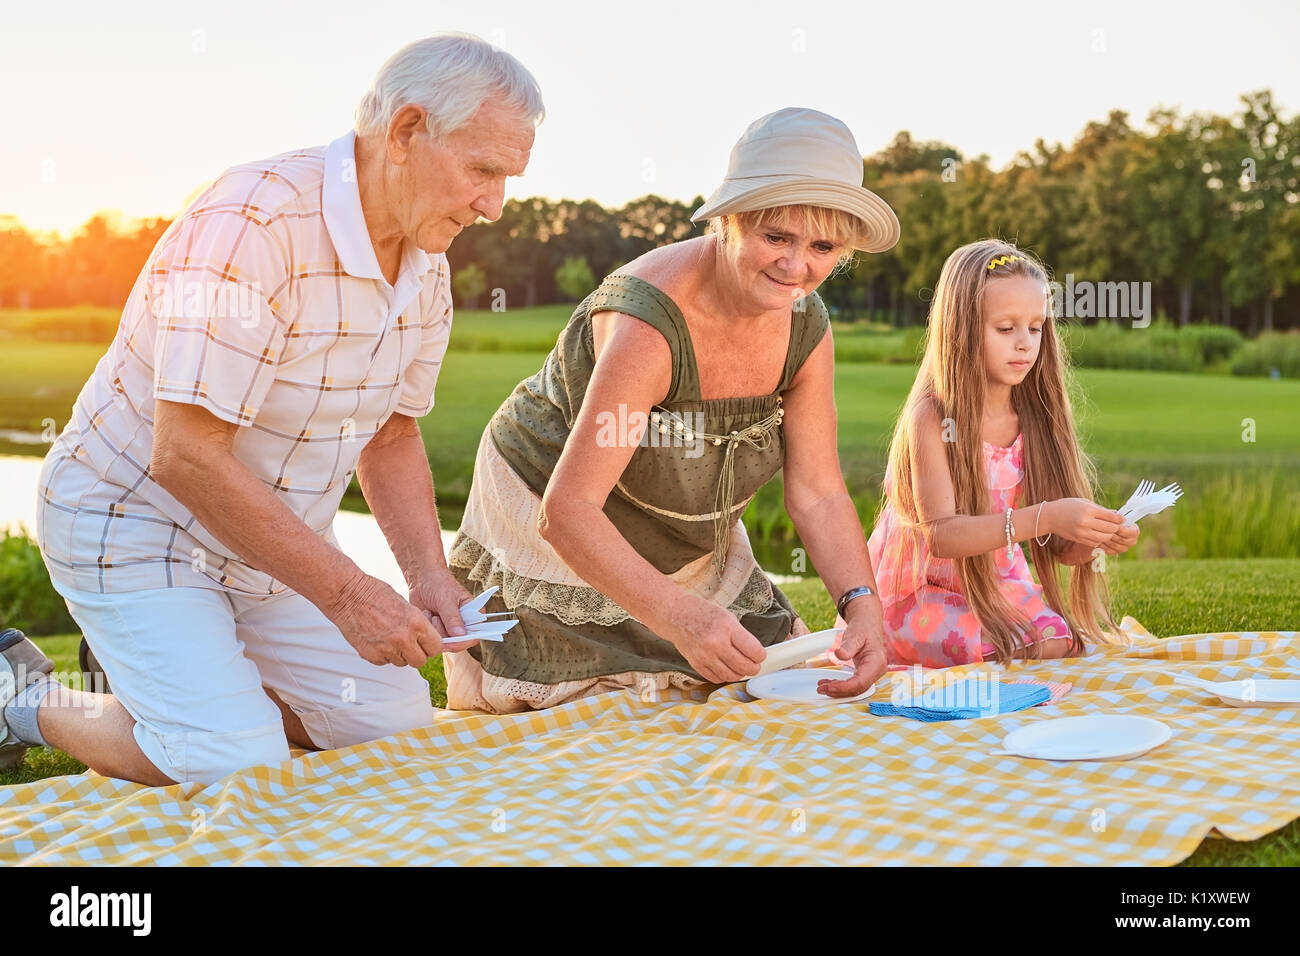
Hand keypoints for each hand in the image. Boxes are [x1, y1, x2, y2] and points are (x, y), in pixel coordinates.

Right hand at [326, 572, 443, 666]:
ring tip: (390, 638)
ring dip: (399, 654)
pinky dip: (383, 655)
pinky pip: (384, 662)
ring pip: (402, 662)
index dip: (431, 645)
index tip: (426, 644)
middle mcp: (403, 638)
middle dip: (417, 654)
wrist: (347, 595)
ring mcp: (386, 649)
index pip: (435, 647)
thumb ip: (416, 624)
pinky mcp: (371, 655)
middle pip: (420, 661)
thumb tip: (424, 638)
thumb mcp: (405, 604)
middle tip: (410, 645)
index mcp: (416, 623)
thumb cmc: (374, 594)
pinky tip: (378, 639)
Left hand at [409, 567, 477, 652]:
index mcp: (473, 614)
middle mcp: (464, 623)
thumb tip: (460, 635)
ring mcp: (450, 628)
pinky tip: (427, 615)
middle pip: (458, 642)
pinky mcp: (438, 629)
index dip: (464, 642)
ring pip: (444, 641)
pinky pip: (433, 638)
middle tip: (435, 618)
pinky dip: (428, 628)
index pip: (474, 635)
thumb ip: (453, 618)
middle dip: (444, 634)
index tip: (450, 641)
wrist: (422, 578)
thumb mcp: (446, 599)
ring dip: (434, 629)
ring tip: (431, 613)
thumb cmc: (438, 583)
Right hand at [661, 597, 766, 682]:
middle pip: (744, 666)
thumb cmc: (703, 613)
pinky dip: (724, 676)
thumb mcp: (727, 617)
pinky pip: (715, 678)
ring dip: (739, 674)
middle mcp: (716, 643)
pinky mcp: (696, 664)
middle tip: (754, 665)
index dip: (760, 656)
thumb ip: (740, 636)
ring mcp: (704, 655)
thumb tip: (754, 654)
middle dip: (753, 668)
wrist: (675, 615)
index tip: (760, 655)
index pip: (753, 650)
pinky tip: (726, 669)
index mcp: (727, 627)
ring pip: (731, 676)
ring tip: (740, 668)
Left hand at [821, 602, 888, 697]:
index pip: (860, 682)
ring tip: (822, 687)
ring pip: (855, 689)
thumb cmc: (863, 628)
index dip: (844, 687)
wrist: (867, 623)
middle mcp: (876, 671)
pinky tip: (829, 683)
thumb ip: (848, 646)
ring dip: (838, 690)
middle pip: (857, 689)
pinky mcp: (864, 673)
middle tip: (821, 689)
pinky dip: (840, 686)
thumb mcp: (855, 634)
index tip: (829, 687)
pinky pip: (853, 684)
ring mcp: (871, 673)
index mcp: (876, 663)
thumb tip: (840, 655)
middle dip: (839, 691)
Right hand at [1046, 498, 1124, 547]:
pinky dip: (1100, 539)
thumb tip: (1116, 514)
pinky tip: (1098, 534)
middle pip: (1110, 528)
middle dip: (1115, 527)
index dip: (1119, 518)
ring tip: (1108, 530)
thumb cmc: (1067, 506)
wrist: (1049, 517)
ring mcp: (1082, 532)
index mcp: (1088, 510)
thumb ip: (1100, 509)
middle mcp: (1085, 522)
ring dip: (1108, 534)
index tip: (1122, 519)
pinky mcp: (1079, 539)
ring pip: (1104, 537)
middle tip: (1116, 525)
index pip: (1110, 516)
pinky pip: (1096, 542)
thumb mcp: (1083, 502)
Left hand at [1098, 520, 1139, 555]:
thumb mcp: (1115, 517)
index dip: (1119, 528)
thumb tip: (1114, 513)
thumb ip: (1116, 516)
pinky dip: (1103, 546)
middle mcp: (1132, 541)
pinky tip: (1098, 540)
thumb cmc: (1113, 521)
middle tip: (1101, 529)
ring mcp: (1125, 548)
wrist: (1108, 529)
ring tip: (1098, 534)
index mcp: (1135, 531)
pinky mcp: (1117, 552)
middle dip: (1110, 534)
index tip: (1110, 524)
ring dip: (1106, 540)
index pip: (1128, 532)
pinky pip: (1110, 551)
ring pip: (1114, 546)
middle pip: (1120, 539)